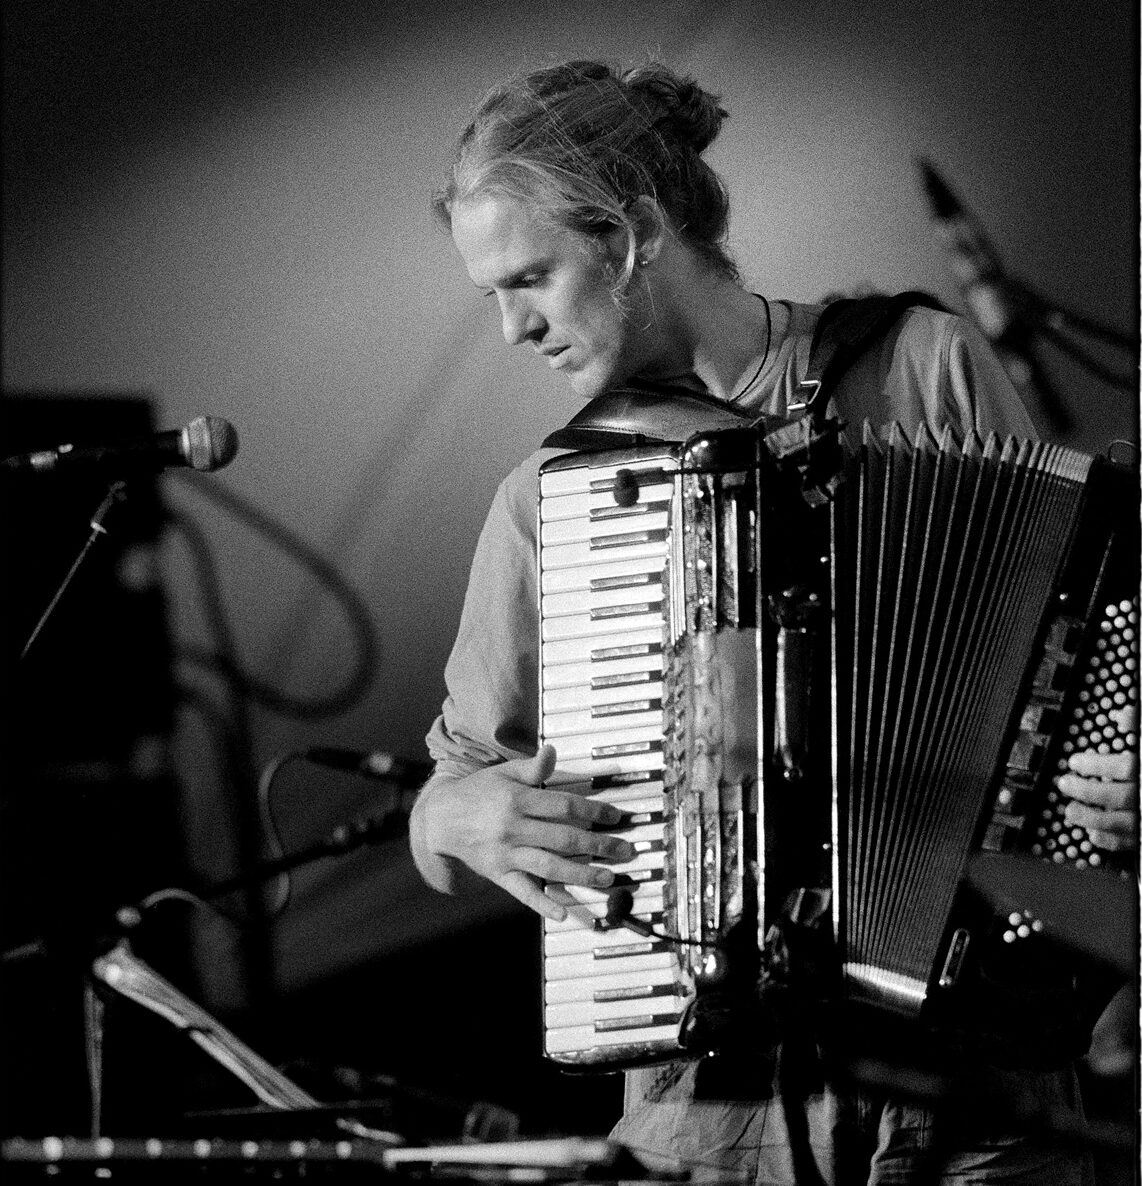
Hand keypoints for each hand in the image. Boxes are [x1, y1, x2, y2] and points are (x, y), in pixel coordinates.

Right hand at [415, 744, 635, 920]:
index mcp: (518, 800)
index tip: (616, 816)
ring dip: (581, 875)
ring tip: (608, 879)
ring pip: (549, 866)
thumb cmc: (479, 792)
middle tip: (626, 851)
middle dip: (599, 845)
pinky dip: (542, 904)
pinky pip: (522, 892)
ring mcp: (506, 854)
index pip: (564, 805)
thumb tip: (552, 751)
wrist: (440, 819)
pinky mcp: (499, 874)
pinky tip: (562, 914)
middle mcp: (514, 828)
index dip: (593, 810)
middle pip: (564, 837)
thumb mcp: (503, 773)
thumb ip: (532, 767)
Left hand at [1055, 707, 1137, 853]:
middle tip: (1064, 783)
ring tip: (1070, 810)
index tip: (1074, 761)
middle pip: (1121, 796)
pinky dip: (1111, 841)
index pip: (1127, 767)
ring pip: (1124, 823)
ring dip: (1092, 818)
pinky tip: (1092, 833)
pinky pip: (1132, 843)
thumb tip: (1121, 715)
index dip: (1097, 764)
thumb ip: (1140, 729)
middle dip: (1088, 791)